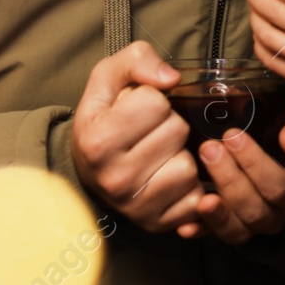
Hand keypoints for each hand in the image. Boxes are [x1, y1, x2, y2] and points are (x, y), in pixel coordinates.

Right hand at [70, 41, 202, 233]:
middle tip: (151, 132)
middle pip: (177, 131)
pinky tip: (168, 177)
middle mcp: (114, 178)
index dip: (154, 99)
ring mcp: (135, 206)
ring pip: (189, 166)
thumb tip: (171, 79)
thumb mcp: (109, 77)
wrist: (89, 168)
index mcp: (98, 140)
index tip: (138, 110)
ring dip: (181, 155)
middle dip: (171, 124)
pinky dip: (189, 186)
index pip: (156, 102)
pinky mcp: (157, 224)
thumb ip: (137, 60)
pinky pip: (195, 197)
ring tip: (160, 155)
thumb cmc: (104, 117)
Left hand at [174, 117, 284, 243]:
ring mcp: (253, 227)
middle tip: (208, 149)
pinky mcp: (230, 229)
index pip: (280, 187)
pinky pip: (215, 236)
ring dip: (217, 212)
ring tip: (200, 195)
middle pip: (255, 210)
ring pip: (237, 230)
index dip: (255, 163)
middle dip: (229, 179)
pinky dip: (200, 231)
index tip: (232, 136)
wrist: (274, 154)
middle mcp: (278, 216)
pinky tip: (184, 227)